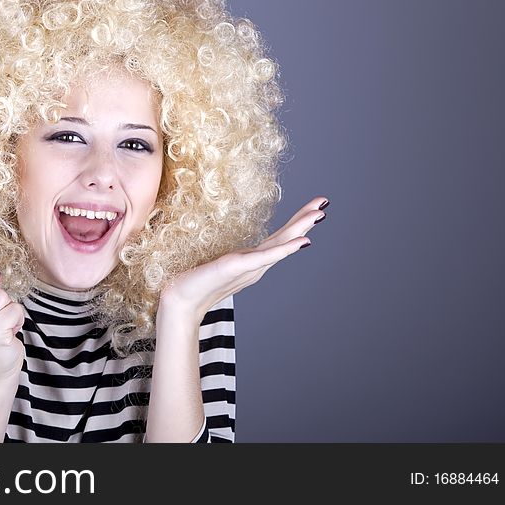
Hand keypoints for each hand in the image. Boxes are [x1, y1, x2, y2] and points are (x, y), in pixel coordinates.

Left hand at [159, 196, 328, 323]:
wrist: (180, 301)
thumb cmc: (194, 281)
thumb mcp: (217, 263)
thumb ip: (230, 257)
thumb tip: (234, 247)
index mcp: (251, 261)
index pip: (278, 238)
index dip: (296, 223)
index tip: (314, 207)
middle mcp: (254, 264)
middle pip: (284, 238)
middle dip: (305, 220)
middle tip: (324, 204)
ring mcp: (248, 267)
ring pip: (279, 245)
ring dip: (300, 229)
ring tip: (318, 215)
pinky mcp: (237, 267)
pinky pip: (265, 256)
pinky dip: (285, 249)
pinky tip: (302, 241)